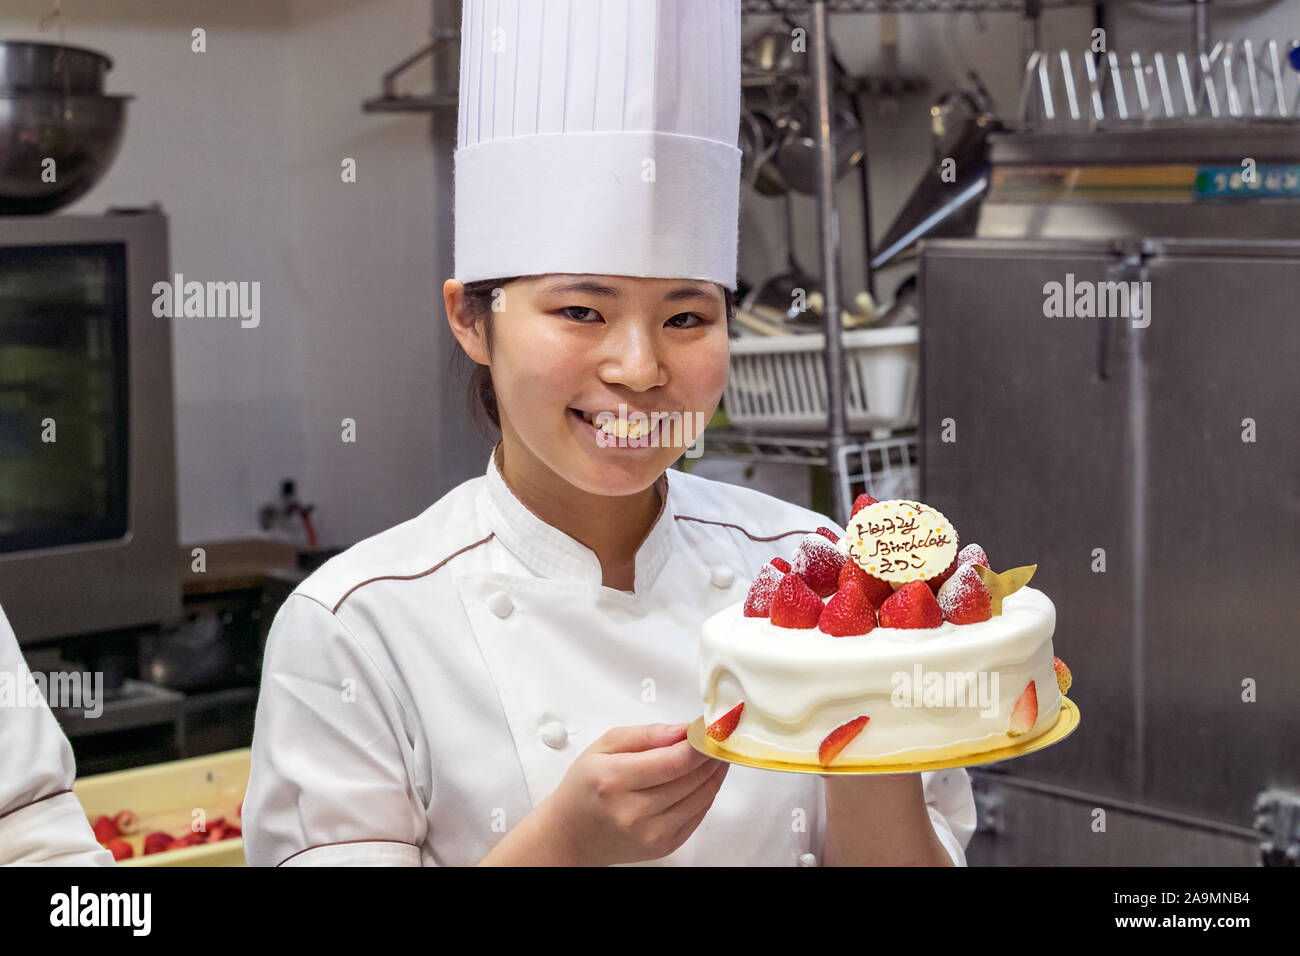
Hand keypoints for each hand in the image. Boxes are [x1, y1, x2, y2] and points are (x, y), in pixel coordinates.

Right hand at [536, 722, 729, 865]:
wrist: (571, 834)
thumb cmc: (585, 787)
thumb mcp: (603, 747)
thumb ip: (644, 734)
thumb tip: (681, 730)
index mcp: (614, 779)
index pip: (674, 760)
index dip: (700, 743)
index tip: (709, 729)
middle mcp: (633, 811)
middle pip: (691, 778)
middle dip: (710, 755)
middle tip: (717, 739)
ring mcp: (650, 833)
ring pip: (701, 797)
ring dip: (714, 773)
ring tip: (714, 756)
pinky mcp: (663, 846)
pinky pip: (698, 816)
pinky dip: (707, 794)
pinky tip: (704, 778)